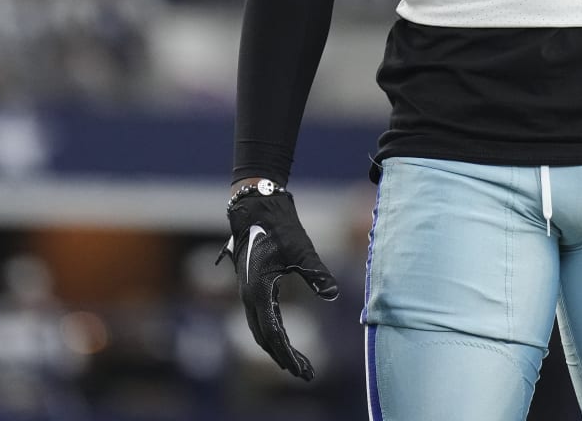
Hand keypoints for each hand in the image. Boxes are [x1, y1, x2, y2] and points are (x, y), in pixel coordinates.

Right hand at [217, 181, 339, 379]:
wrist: (255, 207)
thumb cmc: (278, 226)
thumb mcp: (300, 249)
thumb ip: (316, 272)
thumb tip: (332, 294)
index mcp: (258, 291)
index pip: (273, 334)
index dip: (288, 355)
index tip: (302, 371)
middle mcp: (249, 296)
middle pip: (265, 338)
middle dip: (285, 358)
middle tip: (306, 374)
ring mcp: (249, 292)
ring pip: (261, 330)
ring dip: (278, 348)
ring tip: (298, 364)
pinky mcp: (253, 286)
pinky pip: (262, 318)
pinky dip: (274, 333)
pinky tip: (285, 339)